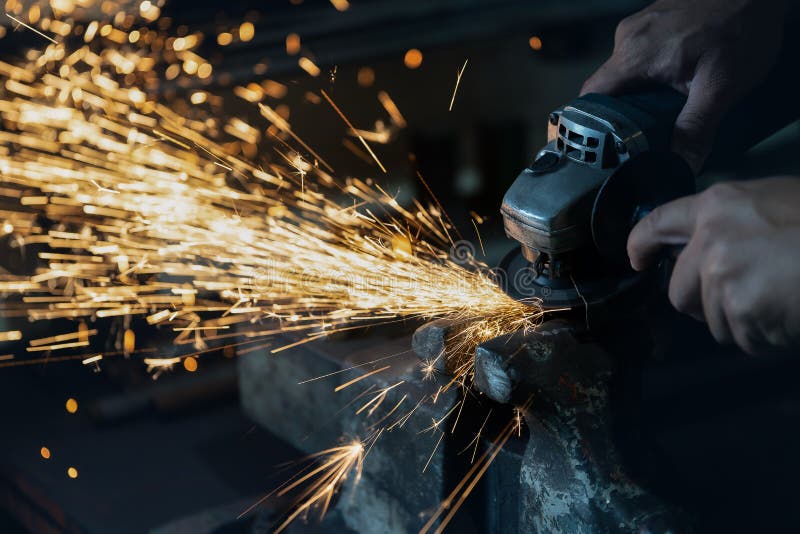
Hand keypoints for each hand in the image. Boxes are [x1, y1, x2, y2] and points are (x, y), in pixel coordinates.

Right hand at [581, 0, 786, 172]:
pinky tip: (677, 79)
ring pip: (627, 70)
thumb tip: (681, 164)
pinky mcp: (655, 18)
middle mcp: (629, 36)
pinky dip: (653, 72)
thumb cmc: (743, 26)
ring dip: (642, 91)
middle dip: (625, 112)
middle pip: (609, 86)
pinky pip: (642, 54)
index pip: (590, 96)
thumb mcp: (721, 87)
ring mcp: (642, 24)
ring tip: (666, 106)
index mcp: (634, 55)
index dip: (592, 124)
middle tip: (644, 134)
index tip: (603, 144)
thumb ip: (696, 128)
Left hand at [628, 177, 799, 354]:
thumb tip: (704, 247)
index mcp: (717, 206)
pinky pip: (743, 339)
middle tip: (738, 299)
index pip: (659, 223)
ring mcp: (722, 277)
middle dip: (700, 302)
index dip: (640, 243)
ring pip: (712, 320)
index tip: (635, 259)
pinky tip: (789, 316)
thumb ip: (732, 222)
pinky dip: (764, 337)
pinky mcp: (741, 310)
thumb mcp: (775, 202)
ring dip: (741, 322)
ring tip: (779, 301)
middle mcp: (709, 240)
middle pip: (677, 290)